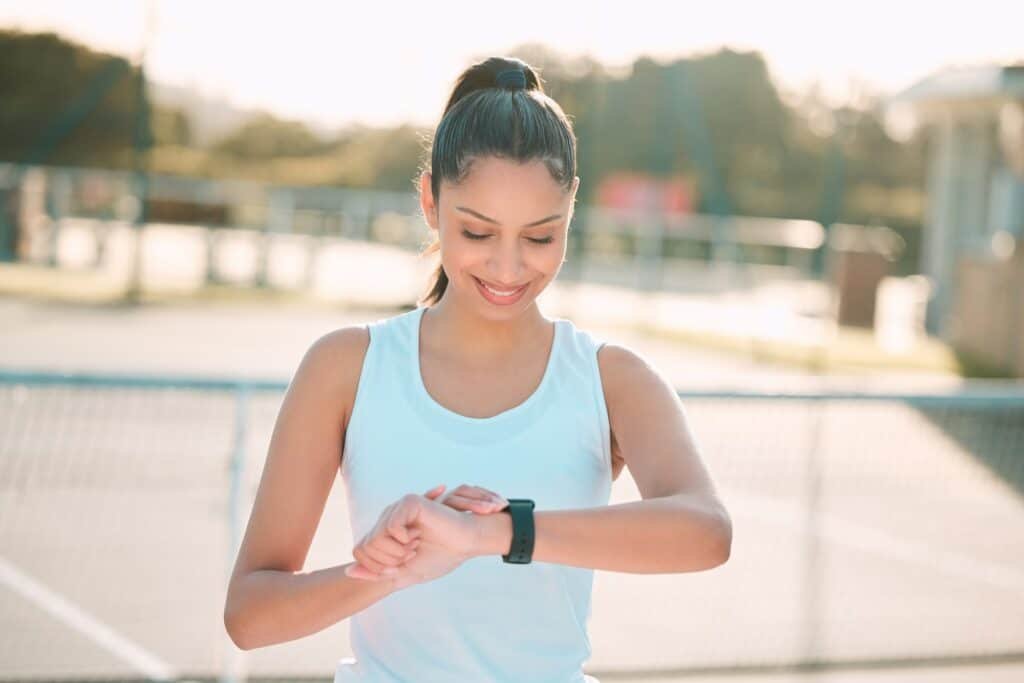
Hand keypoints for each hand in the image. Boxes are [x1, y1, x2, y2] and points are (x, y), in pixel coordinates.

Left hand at [345, 484, 507, 587]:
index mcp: (384, 533)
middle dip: (390, 560)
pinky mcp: (408, 503)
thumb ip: (377, 573)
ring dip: (398, 551)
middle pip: (366, 548)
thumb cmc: (439, 556)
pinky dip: (403, 538)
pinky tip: (418, 535)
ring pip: (375, 538)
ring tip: (415, 544)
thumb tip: (348, 572)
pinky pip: (391, 526)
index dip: (378, 567)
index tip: (402, 563)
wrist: (465, 544)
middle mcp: (387, 518)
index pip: (359, 552)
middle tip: (411, 553)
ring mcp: (396, 508)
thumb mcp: (404, 572)